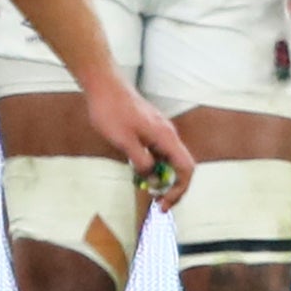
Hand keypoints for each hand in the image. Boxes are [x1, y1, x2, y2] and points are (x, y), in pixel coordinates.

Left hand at [80, 71, 193, 208]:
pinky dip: (156, 167)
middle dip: (173, 188)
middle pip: (182, 166)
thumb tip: (152, 179)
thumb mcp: (124, 142)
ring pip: (171, 160)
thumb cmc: (112, 111)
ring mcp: (161, 132)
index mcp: (166, 137)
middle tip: (157, 204)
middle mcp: (168, 135)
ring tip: (149, 192)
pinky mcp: (151, 130)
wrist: (104, 86)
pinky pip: (161, 153)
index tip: (163, 203)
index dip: (179, 189)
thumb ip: (141, 162)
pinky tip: (141, 173)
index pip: (186, 168)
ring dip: (164, 178)